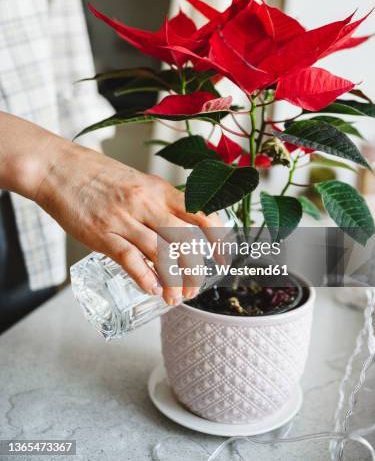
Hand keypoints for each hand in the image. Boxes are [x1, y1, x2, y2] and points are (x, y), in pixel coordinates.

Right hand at [31, 136, 221, 304]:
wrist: (59, 168)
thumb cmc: (98, 175)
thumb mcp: (138, 182)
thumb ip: (158, 203)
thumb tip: (179, 226)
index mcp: (159, 189)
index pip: (200, 212)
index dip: (217, 237)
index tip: (223, 258)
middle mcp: (146, 203)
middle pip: (184, 239)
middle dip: (195, 268)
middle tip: (195, 287)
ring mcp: (123, 218)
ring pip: (160, 253)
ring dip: (172, 280)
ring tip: (176, 298)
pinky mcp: (101, 233)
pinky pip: (129, 258)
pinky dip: (144, 277)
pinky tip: (152, 289)